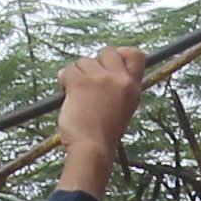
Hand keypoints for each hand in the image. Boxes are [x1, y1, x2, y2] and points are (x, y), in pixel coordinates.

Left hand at [54, 47, 149, 177]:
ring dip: (78, 74)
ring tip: (79, 95)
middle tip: (89, 81)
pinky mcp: (80, 81)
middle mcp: (119, 79)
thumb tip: (107, 71)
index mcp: (133, 87)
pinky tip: (68, 94)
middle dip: (96, 63)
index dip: (121, 53)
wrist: (93, 149)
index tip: (110, 62)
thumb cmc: (105, 134)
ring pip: (84, 61)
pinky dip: (64, 81)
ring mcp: (99, 78)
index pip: (136, 55)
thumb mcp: (124, 108)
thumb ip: (120, 87)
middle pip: (108, 51)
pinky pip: (68, 70)